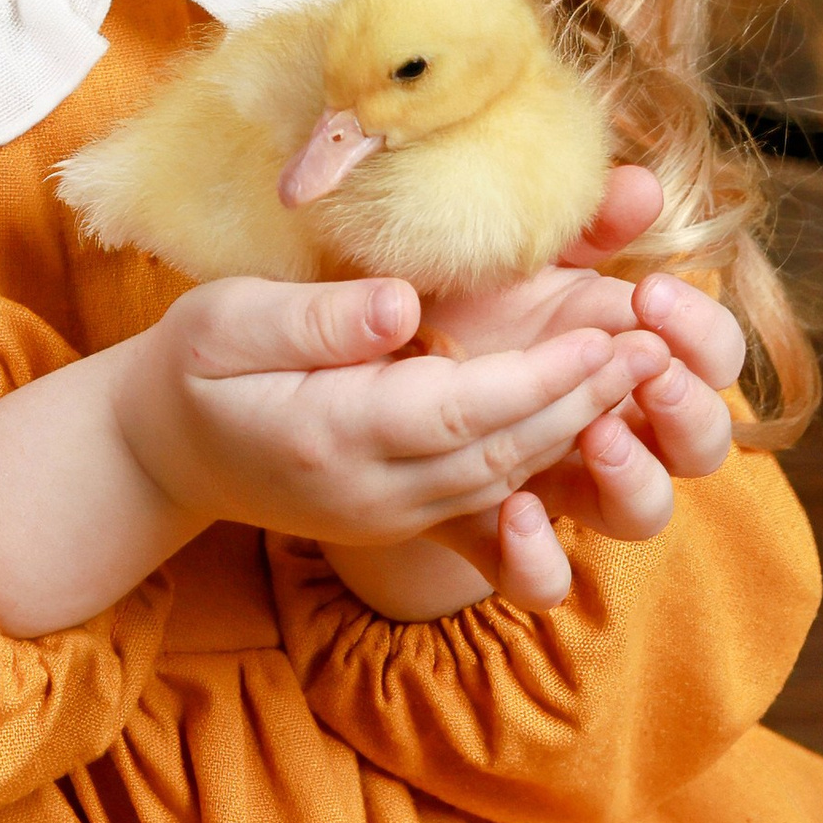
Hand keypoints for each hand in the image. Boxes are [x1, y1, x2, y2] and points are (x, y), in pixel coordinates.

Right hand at [110, 271, 668, 555]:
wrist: (161, 449)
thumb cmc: (193, 365)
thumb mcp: (225, 319)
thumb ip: (314, 321)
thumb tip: (402, 306)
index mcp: (329, 433)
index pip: (460, 411)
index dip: (544, 376)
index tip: (608, 331)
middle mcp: (373, 491)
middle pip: (503, 451)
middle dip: (589, 399)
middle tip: (660, 343)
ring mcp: (392, 513)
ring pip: (507, 480)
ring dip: (580, 428)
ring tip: (642, 372)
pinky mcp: (404, 516)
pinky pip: (489, 506)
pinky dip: (548, 466)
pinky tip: (591, 424)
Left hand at [412, 168, 747, 609]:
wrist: (329, 357)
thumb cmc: (441, 286)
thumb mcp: (506, 246)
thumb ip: (577, 220)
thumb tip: (641, 188)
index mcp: (621, 343)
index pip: (709, 352)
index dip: (701, 333)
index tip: (653, 294)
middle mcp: (610, 418)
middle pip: (700, 441)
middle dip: (690, 409)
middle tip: (649, 371)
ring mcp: (560, 481)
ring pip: (640, 511)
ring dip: (635, 479)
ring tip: (595, 437)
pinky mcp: (495, 532)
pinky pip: (539, 578)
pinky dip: (540, 560)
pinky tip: (514, 515)